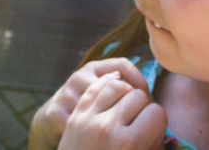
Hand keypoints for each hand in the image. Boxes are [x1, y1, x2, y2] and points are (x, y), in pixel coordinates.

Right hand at [28, 58, 155, 149]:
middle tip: (139, 125)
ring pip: (100, 109)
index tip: (149, 103)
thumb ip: (126, 96)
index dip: (140, 82)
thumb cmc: (89, 111)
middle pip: (115, 85)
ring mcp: (67, 93)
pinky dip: (94, 140)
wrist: (53, 121)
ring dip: (113, 127)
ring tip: (121, 138)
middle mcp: (80, 76)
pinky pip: (83, 127)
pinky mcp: (55, 113)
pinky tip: (100, 144)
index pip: (123, 65)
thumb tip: (156, 106)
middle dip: (131, 107)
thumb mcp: (106, 96)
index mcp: (96, 69)